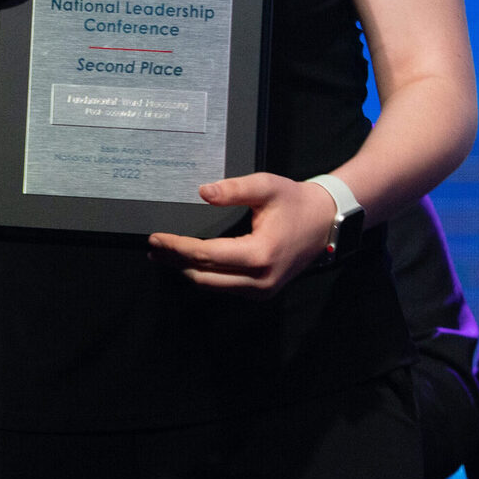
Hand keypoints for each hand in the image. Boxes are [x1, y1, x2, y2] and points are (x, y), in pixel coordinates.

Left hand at [145, 173, 335, 294]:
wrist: (325, 222)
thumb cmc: (296, 202)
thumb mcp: (266, 187)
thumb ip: (233, 189)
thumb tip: (202, 192)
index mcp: (260, 253)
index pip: (206, 254)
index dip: (177, 247)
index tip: (156, 238)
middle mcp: (260, 279)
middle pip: (203, 276)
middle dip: (175, 262)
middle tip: (153, 249)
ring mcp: (262, 290)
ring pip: (212, 285)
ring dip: (187, 271)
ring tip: (165, 256)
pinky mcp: (262, 292)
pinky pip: (225, 287)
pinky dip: (205, 275)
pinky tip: (190, 263)